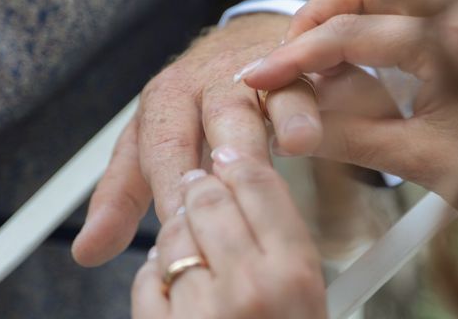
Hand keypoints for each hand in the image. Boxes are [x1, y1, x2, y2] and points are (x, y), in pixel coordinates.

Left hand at [71, 12, 398, 265]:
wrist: (240, 41)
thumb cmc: (193, 101)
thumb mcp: (149, 142)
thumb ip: (122, 193)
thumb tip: (88, 250)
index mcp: (167, 98)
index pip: (165, 146)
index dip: (171, 187)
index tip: (180, 231)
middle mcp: (209, 80)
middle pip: (216, 114)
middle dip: (224, 153)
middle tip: (229, 196)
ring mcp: (254, 69)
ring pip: (264, 91)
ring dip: (278, 118)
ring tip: (292, 145)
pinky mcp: (292, 64)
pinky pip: (302, 81)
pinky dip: (306, 106)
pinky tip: (311, 132)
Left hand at [131, 153, 326, 318]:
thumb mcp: (311, 299)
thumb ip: (286, 242)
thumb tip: (254, 187)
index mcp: (294, 274)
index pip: (257, 183)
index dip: (239, 161)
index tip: (230, 155)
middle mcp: (248, 288)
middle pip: (208, 198)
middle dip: (202, 187)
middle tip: (201, 186)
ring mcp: (202, 312)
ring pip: (172, 233)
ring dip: (178, 232)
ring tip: (197, 249)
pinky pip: (146, 278)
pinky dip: (156, 274)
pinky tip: (179, 286)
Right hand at [240, 0, 457, 243]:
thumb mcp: (418, 161)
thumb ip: (347, 139)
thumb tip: (288, 129)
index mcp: (451, 45)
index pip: (351, 34)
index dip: (295, 57)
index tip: (258, 76)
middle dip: (315, 15)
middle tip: (287, 58)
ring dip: (339, 14)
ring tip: (313, 58)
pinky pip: (401, 3)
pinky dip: (364, 21)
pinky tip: (350, 57)